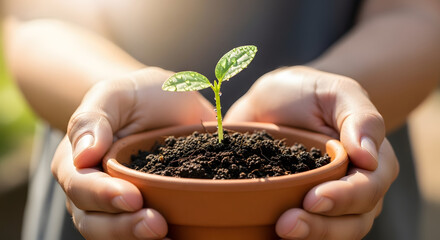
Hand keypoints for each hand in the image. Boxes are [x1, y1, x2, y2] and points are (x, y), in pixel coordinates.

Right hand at [51, 67, 214, 238]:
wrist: (166, 105)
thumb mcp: (115, 94)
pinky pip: (142, 233)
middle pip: (94, 222)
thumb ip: (93, 120)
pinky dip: (157, 239)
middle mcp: (93, 191)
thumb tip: (83, 156)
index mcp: (78, 163)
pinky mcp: (147, 211)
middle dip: (123, 228)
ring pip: (116, 235)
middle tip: (156, 225)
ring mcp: (118, 206)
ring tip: (168, 237)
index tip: (133, 196)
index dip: (103, 196)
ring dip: (138, 239)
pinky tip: (179, 237)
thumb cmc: (137, 97)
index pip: (80, 186)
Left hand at [225, 66, 398, 238]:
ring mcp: (325, 200)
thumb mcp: (336, 92)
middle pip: (353, 221)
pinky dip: (294, 234)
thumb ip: (360, 117)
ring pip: (331, 232)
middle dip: (323, 226)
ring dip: (309, 235)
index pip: (368, 188)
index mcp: (370, 160)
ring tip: (281, 229)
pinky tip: (270, 231)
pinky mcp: (296, 206)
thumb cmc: (308, 93)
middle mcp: (353, 187)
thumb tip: (369, 157)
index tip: (314, 198)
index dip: (344, 198)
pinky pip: (304, 229)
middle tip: (288, 223)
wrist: (270, 103)